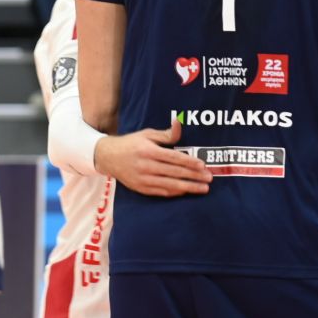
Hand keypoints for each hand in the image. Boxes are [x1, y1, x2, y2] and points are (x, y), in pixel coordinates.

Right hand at [93, 119, 211, 196]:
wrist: (108, 157)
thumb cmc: (131, 143)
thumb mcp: (146, 134)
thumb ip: (165, 134)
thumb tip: (179, 124)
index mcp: (149, 151)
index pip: (174, 158)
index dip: (190, 162)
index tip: (203, 165)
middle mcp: (146, 166)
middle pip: (175, 173)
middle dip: (194, 176)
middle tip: (209, 179)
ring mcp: (144, 179)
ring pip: (170, 185)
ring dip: (189, 187)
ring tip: (203, 189)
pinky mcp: (141, 188)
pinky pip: (162, 192)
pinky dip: (175, 193)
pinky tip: (186, 192)